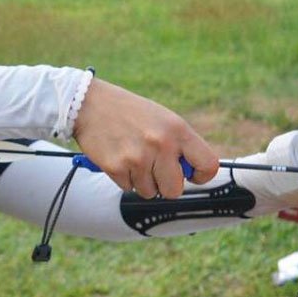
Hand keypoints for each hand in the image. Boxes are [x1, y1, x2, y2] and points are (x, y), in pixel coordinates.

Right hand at [72, 78, 217, 197]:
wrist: (90, 104)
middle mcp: (160, 144)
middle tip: (155, 171)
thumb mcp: (162, 119)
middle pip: (175, 190)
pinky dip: (124, 178)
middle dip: (165, 185)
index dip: (201, 175)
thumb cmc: (129, 112)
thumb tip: (190, 173)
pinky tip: (119, 157)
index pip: (208, 164)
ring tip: (132, 157)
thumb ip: (179, 144)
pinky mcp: (117, 167)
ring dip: (142, 181)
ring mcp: (138, 157)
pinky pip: (128, 188)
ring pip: (150, 192)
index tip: (190, 175)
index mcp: (177, 129)